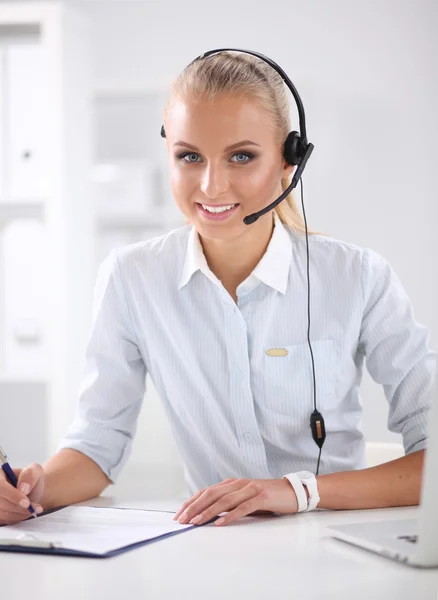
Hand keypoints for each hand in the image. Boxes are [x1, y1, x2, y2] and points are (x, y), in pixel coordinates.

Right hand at [0, 462, 44, 524]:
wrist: (31, 493)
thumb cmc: (32, 481)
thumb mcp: (35, 471)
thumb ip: (30, 476)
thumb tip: (23, 488)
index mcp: (0, 475)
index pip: (1, 487)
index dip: (13, 496)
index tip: (27, 503)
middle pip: (1, 502)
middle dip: (19, 508)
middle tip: (34, 509)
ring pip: (3, 513)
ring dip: (20, 514)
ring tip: (32, 509)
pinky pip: (4, 520)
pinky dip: (17, 518)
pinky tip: (25, 512)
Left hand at [174, 477, 298, 526]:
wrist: (292, 491)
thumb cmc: (267, 497)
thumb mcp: (245, 498)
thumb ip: (229, 503)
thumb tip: (208, 516)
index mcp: (232, 483)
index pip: (206, 491)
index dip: (191, 502)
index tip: (179, 514)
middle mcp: (238, 483)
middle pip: (211, 494)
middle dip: (194, 507)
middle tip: (182, 520)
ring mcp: (250, 489)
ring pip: (224, 500)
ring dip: (208, 512)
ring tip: (196, 522)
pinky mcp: (261, 497)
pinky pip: (242, 507)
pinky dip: (229, 515)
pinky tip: (220, 523)